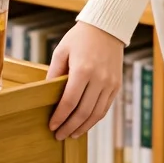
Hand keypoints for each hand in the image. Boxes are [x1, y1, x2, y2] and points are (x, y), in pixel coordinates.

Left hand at [47, 21, 123, 139]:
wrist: (108, 27)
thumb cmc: (80, 38)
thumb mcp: (61, 52)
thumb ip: (53, 74)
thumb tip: (46, 95)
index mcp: (83, 70)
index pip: (69, 102)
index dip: (59, 117)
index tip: (51, 126)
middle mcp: (99, 78)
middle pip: (83, 112)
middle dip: (69, 127)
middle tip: (59, 136)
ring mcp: (110, 83)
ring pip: (96, 114)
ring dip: (82, 127)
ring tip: (71, 135)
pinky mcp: (116, 85)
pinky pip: (105, 108)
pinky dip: (94, 119)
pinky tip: (84, 125)